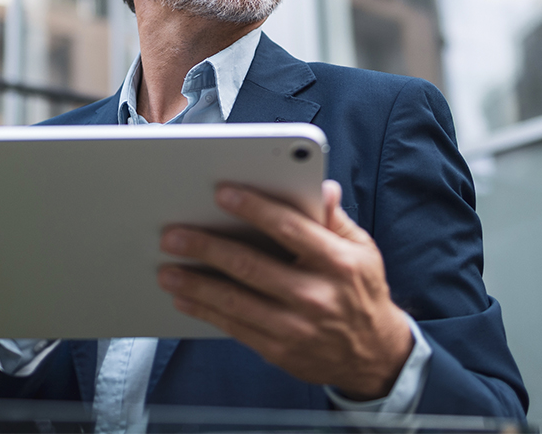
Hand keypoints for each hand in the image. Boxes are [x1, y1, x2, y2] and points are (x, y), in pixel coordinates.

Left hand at [157, 179, 412, 399]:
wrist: (374, 356)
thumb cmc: (361, 292)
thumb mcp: (361, 249)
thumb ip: (334, 218)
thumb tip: (321, 186)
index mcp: (337, 262)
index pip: (289, 228)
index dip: (253, 208)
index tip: (222, 192)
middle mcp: (316, 295)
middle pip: (251, 265)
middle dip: (207, 248)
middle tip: (174, 234)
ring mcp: (295, 327)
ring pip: (234, 301)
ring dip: (195, 284)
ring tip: (167, 269)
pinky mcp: (279, 350)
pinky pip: (234, 327)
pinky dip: (205, 311)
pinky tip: (184, 298)